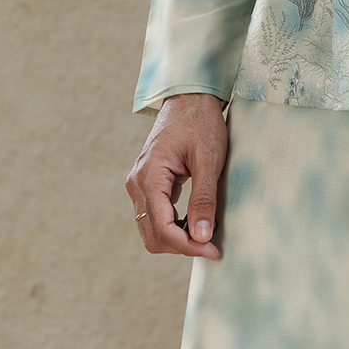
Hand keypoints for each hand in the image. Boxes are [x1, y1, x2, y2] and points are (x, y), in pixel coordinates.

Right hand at [126, 93, 226, 258]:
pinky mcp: (147, 183)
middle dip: (180, 246)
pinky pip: (154, 215)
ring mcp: (139, 183)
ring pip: (150, 228)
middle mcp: (137, 182)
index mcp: (149, 176)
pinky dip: (172, 225)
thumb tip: (201, 237)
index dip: (186, 246)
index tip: (212, 251)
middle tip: (211, 246)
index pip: (162, 228)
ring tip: (205, 235)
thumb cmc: (200, 122)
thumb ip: (204, 198)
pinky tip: (194, 222)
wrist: (189, 97)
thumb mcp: (209, 159)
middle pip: (152, 234)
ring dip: (176, 238)